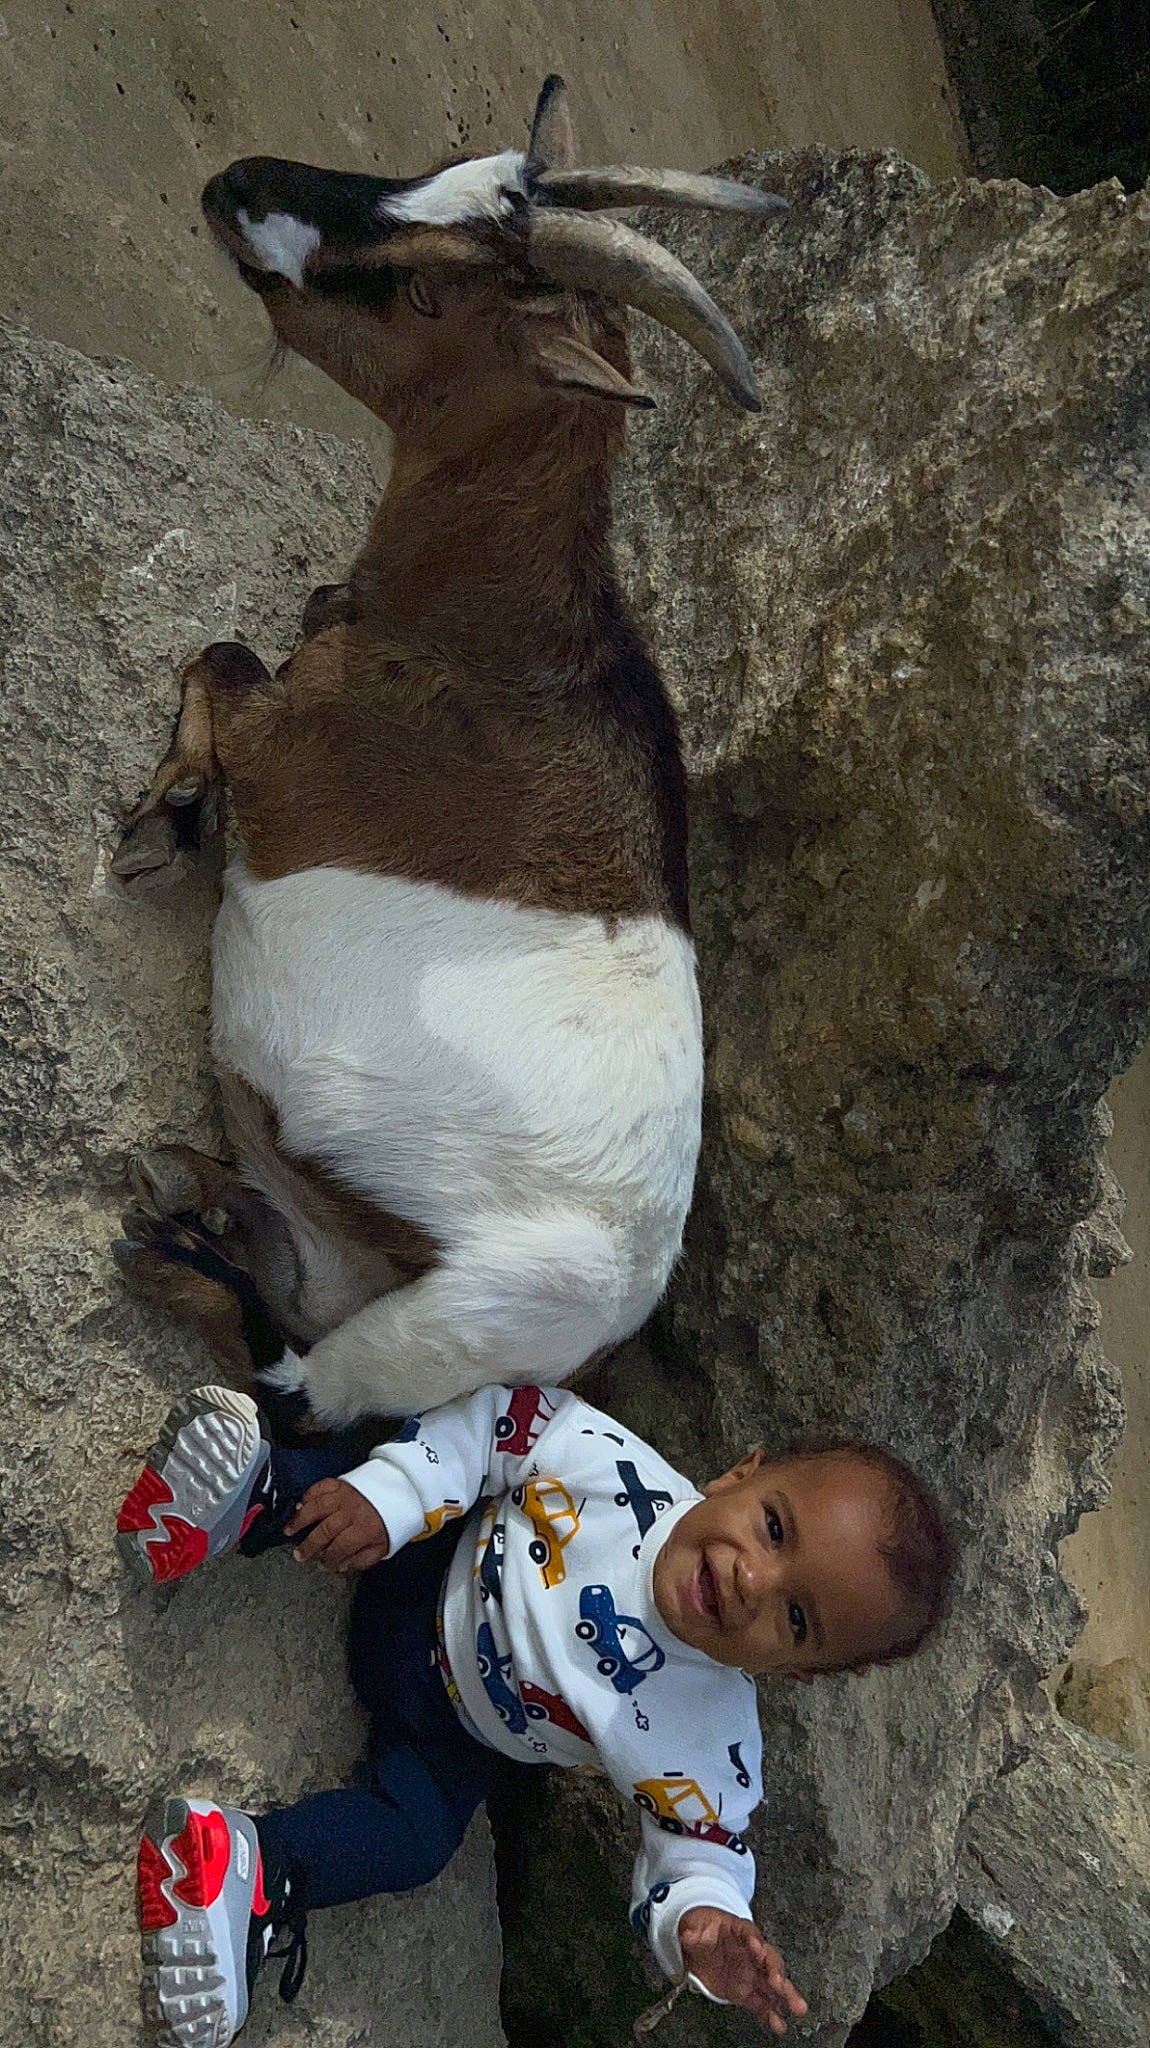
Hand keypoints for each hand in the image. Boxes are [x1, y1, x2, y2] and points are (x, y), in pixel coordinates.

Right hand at [286, 1479, 389, 1571]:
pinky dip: (308, 1495)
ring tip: (289, 1530)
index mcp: (365, 1529)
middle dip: (310, 1545)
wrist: (400, 1490)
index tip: (322, 1565)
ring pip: (317, 1507)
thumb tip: (342, 1566)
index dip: (329, 1559)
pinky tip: (300, 1505)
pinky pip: (320, 1487)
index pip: (341, 1548)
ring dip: (301, 1519)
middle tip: (299, 1554)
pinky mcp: (341, 1482)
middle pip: (326, 1529)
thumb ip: (363, 1559)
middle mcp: (352, 1511)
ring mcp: (345, 1495)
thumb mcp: (383, 1546)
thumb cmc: (389, 1520)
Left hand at [678, 1908, 807, 2034]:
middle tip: (778, 1981)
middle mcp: (751, 1953)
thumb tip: (688, 1934)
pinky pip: (762, 2004)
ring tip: (797, 2007)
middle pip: (769, 1960)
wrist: (699, 1946)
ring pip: (773, 1985)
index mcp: (739, 1932)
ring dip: (785, 1995)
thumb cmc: (703, 1929)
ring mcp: (751, 1974)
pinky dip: (771, 2015)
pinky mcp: (746, 1992)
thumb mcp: (694, 1924)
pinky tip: (779, 2024)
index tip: (757, 1947)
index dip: (754, 1942)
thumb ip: (692, 1930)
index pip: (750, 1935)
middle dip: (775, 1971)